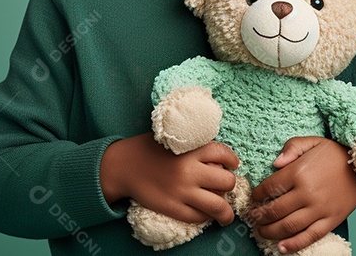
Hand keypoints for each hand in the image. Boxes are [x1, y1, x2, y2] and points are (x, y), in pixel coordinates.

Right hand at [100, 132, 239, 224]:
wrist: (122, 166)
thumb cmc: (147, 150)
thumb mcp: (172, 139)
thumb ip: (193, 146)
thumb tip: (217, 157)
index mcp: (190, 150)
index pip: (223, 153)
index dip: (232, 160)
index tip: (233, 165)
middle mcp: (189, 171)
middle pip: (226, 181)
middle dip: (229, 184)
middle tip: (224, 186)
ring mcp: (182, 192)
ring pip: (218, 205)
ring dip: (226, 212)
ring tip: (226, 215)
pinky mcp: (173, 208)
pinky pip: (199, 217)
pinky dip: (206, 217)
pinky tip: (205, 215)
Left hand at [247, 136, 355, 253]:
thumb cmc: (336, 153)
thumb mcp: (312, 141)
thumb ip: (291, 148)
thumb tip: (275, 163)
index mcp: (299, 172)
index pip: (270, 187)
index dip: (258, 195)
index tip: (254, 198)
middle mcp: (307, 193)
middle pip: (275, 210)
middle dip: (260, 216)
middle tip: (253, 218)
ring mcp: (319, 209)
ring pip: (289, 226)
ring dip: (271, 231)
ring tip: (262, 231)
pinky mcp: (331, 220)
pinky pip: (309, 236)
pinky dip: (294, 244)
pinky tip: (282, 247)